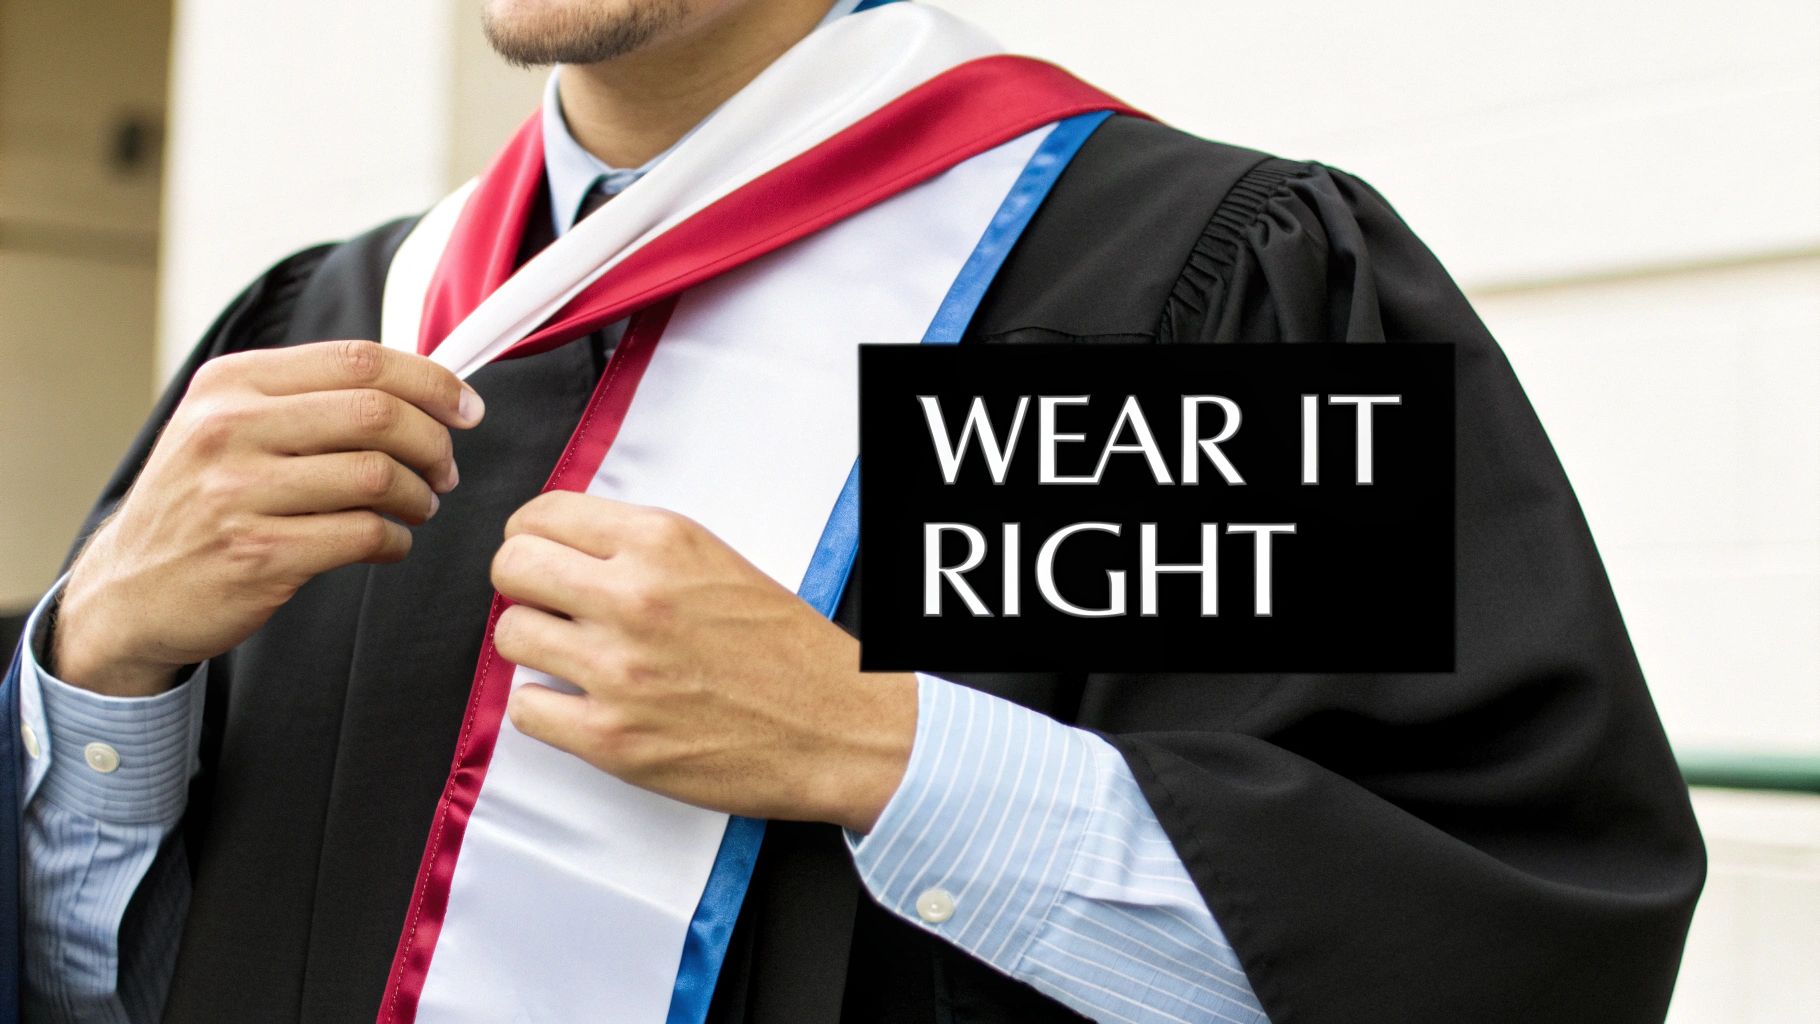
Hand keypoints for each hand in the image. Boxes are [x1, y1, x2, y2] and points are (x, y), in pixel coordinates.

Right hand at [54, 340, 484, 696]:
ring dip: (420, 496)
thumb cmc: (200, 501)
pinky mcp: (257, 554)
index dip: (431, 381)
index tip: (465, 408)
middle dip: (433, 442)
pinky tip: (390, 543)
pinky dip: (396, 541)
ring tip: (419, 506)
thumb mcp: (227, 425)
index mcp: (231, 384)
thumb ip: (308, 398)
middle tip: (444, 469)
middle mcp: (228, 429)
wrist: (132, 588)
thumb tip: (419, 386)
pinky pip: (364, 535)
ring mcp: (239, 493)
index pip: (359, 360)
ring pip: (378, 476)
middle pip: (377, 413)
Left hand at [489, 491, 915, 832]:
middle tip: (548, 604)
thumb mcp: (716, 563)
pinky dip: (546, 707)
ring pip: (511, 635)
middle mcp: (634, 597)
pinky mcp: (611, 737)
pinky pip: (526, 708)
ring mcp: (618, 670)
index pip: (542, 515)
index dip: (531, 536)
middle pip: (511, 566)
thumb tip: (566, 550)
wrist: (836, 727)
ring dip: (534, 646)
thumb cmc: (787, 651)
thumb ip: (640, 549)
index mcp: (663, 543)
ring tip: (574, 656)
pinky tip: (582, 702)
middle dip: (522, 584)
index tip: (539, 553)